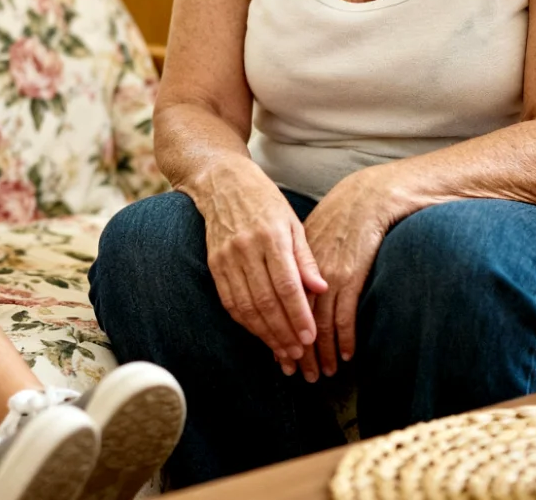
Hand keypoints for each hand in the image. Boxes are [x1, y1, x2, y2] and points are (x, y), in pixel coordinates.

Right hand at [195, 159, 326, 373]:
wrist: (221, 181)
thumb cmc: (264, 201)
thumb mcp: (292, 221)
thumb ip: (305, 257)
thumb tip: (322, 289)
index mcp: (272, 235)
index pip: (287, 285)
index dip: (299, 315)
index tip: (311, 337)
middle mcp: (247, 247)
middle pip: (266, 301)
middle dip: (283, 332)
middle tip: (299, 354)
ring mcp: (226, 256)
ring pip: (245, 306)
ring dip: (264, 333)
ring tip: (282, 351)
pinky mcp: (214, 263)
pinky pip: (229, 300)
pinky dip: (245, 322)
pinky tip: (259, 334)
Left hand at [296, 168, 396, 382]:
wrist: (364, 199)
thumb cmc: (336, 219)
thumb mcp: (306, 239)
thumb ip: (296, 268)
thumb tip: (290, 296)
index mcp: (287, 263)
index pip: (277, 309)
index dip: (279, 336)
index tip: (281, 358)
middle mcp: (303, 273)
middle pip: (295, 322)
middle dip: (298, 353)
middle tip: (300, 376)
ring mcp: (327, 276)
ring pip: (319, 324)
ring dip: (322, 353)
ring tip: (324, 373)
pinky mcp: (350, 277)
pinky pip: (345, 315)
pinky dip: (345, 338)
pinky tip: (347, 355)